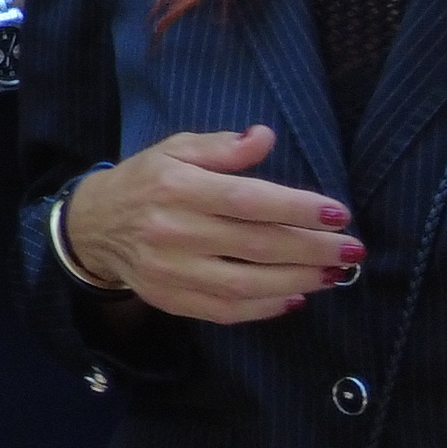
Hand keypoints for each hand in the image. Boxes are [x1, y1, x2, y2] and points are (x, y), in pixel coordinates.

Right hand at [57, 124, 359, 323]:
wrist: (94, 227)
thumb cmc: (146, 181)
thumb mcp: (175, 149)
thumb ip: (222, 147)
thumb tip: (265, 137)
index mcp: (176, 187)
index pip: (247, 200)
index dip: (297, 208)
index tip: (338, 213)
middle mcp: (173, 231)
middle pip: (256, 244)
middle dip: (312, 249)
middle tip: (352, 250)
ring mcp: (171, 271)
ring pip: (246, 283)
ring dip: (298, 280)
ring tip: (333, 274)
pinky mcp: (171, 300)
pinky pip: (227, 310)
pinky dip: (266, 307)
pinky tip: (295, 296)